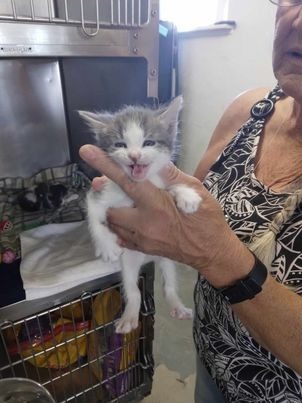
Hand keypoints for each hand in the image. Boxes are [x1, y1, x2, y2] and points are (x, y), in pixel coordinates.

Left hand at [79, 144, 253, 286]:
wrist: (213, 252)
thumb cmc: (207, 218)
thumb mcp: (194, 190)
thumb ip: (169, 174)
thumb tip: (149, 160)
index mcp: (157, 204)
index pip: (127, 180)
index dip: (106, 165)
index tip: (86, 151)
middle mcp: (143, 224)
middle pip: (111, 206)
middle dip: (113, 196)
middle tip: (122, 189)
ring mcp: (141, 239)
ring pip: (113, 222)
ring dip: (117, 210)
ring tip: (133, 205)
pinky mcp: (143, 249)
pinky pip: (121, 236)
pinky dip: (123, 226)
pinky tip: (136, 220)